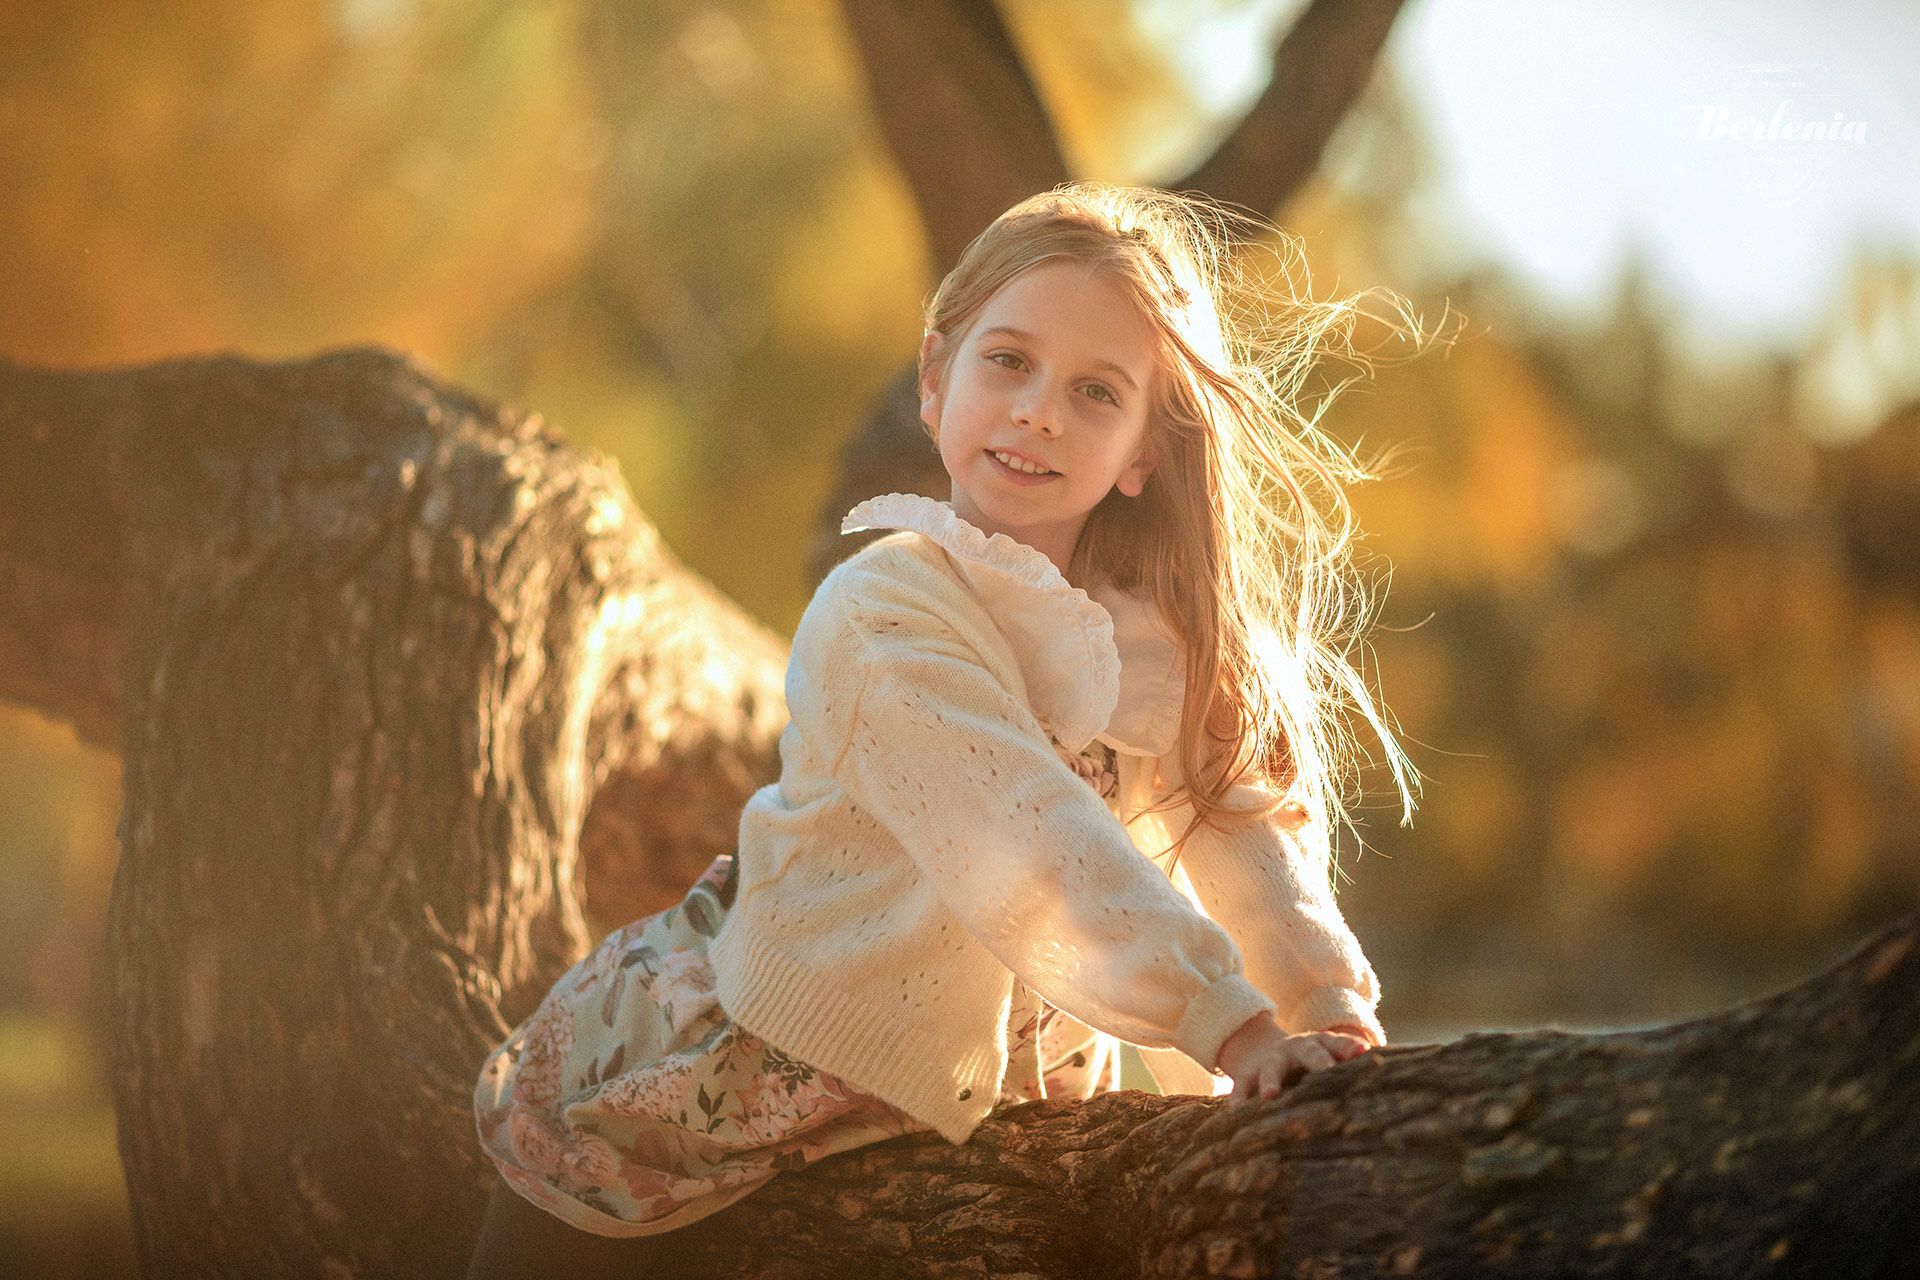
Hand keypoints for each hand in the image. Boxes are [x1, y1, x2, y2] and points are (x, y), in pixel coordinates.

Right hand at [1216, 1012, 1370, 1101]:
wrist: (1264, 1051)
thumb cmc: (1311, 1067)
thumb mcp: (1329, 1062)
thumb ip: (1352, 1075)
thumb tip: (1391, 1098)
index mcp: (1323, 1045)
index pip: (1339, 1043)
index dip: (1350, 1047)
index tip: (1363, 1051)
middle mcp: (1298, 1048)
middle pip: (1310, 1052)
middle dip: (1319, 1062)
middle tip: (1328, 1072)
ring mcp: (1271, 1059)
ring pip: (1272, 1068)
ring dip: (1272, 1080)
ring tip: (1271, 1096)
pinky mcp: (1247, 1073)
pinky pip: (1242, 1084)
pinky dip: (1239, 1097)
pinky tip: (1237, 1112)